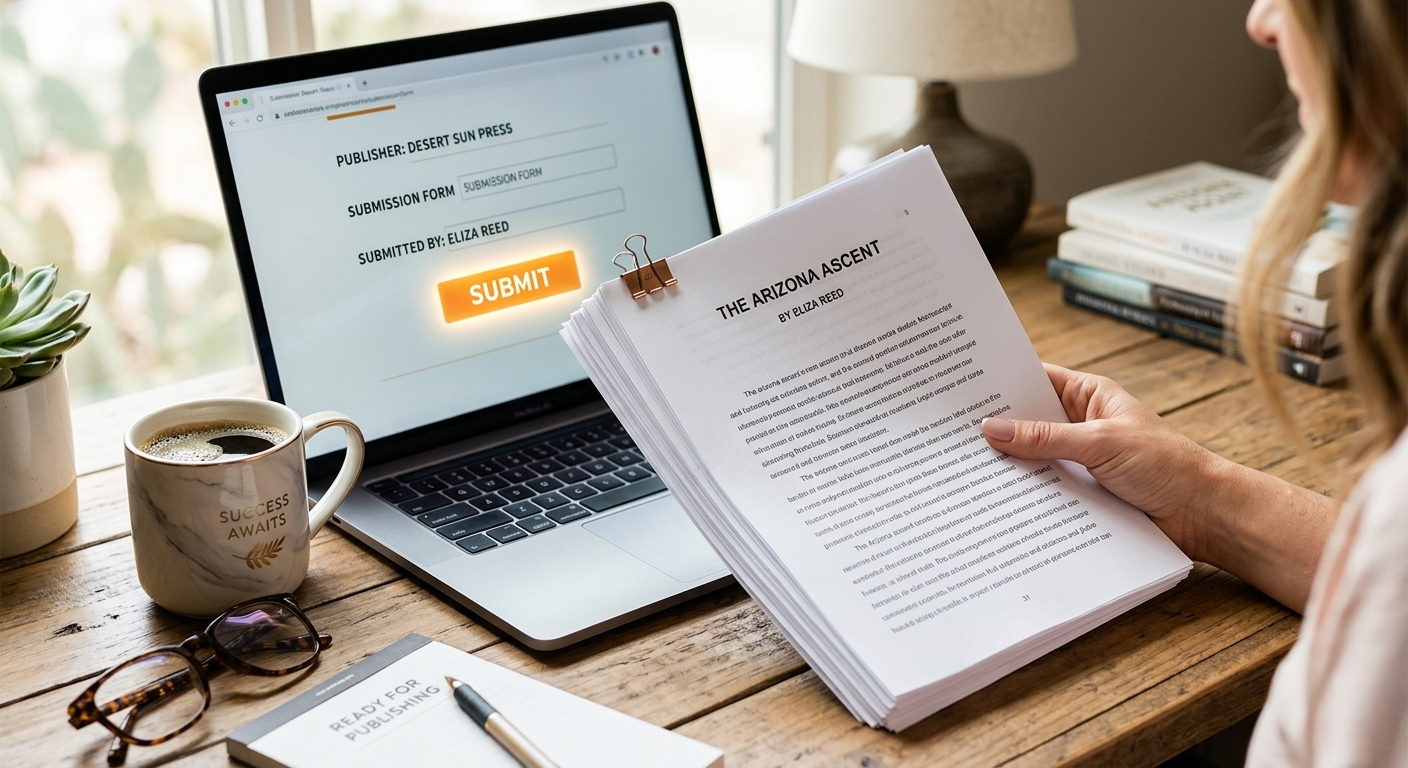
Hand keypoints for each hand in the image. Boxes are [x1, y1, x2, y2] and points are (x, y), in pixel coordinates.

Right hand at [980, 363, 1337, 611]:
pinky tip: (997, 497)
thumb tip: (994, 428)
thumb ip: (1045, 438)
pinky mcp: (1082, 492)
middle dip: (997, 427)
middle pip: (1028, 421)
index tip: (963, 386)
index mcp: (1090, 396)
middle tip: (953, 431)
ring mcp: (1080, 460)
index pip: (1035, 379)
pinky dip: (1025, 492)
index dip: (1002, 381)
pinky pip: (1045, 488)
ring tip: (965, 466)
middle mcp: (1082, 425)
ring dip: (1010, 464)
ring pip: (1033, 457)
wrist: (1204, 515)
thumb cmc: (1167, 466)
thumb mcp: (1102, 443)